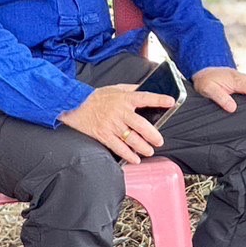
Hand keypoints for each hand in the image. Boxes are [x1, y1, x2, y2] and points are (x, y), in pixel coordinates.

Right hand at [58, 84, 174, 164]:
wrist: (74, 105)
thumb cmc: (96, 97)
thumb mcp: (115, 88)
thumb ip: (132, 89)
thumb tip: (147, 88)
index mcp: (124, 99)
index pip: (145, 97)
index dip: (159, 99)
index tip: (171, 102)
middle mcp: (120, 112)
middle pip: (141, 125)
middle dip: (153, 135)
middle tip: (159, 140)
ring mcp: (112, 125)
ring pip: (131, 139)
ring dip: (143, 147)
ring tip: (149, 151)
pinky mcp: (103, 135)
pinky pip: (118, 147)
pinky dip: (128, 155)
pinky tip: (135, 159)